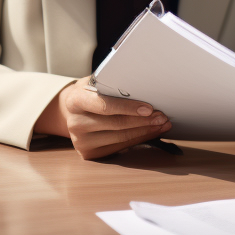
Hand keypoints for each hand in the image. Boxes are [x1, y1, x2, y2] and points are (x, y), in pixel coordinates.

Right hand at [34, 77, 171, 159]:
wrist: (70, 109)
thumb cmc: (90, 91)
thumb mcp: (96, 81)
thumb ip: (113, 82)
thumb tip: (142, 81)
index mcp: (75, 100)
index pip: (104, 105)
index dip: (128, 107)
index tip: (149, 108)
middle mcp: (75, 123)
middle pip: (116, 124)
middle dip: (143, 121)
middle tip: (163, 116)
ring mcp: (80, 141)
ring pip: (120, 138)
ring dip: (145, 131)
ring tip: (162, 124)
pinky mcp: (88, 153)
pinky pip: (119, 147)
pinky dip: (138, 140)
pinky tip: (151, 133)